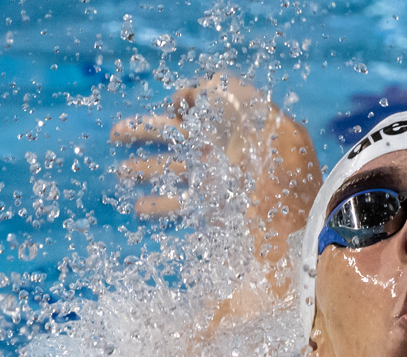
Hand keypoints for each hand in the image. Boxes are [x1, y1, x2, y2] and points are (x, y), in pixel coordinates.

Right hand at [110, 75, 269, 218]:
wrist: (290, 216)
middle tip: (115, 133)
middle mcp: (222, 153)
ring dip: (144, 168)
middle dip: (145, 133)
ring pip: (172, 170)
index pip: (202, 110)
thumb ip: (227, 91)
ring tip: (120, 171)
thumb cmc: (278, 160)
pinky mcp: (213, 212)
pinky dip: (157, 205)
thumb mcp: (259, 112)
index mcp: (233, 127)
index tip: (171, 103)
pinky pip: (180, 206)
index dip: (184, 102)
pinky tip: (137, 205)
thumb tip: (197, 89)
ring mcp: (216, 183)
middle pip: (177, 138)